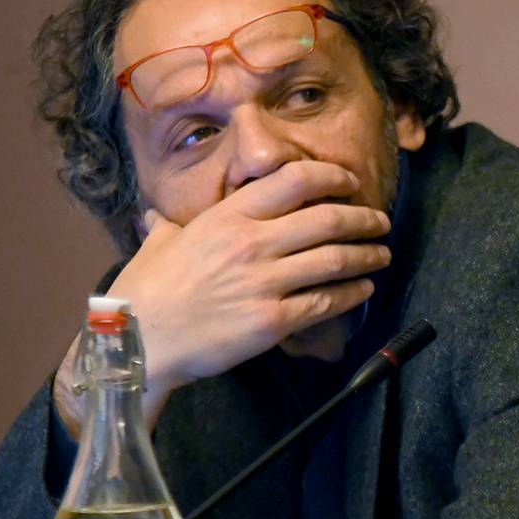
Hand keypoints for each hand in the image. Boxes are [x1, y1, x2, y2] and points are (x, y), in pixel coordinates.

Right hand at [55, 162, 391, 431]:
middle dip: (365, 219)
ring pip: (337, 260)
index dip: (333, 177)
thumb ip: (169, 226)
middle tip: (381, 222)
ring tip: (382, 254)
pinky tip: (365, 288)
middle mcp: (252, 243)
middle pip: (329, 219)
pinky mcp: (273, 320)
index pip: (295, 180)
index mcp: (228, 217)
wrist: (136, 341)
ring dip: (369, 255)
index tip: (352, 183)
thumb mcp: (158, 245)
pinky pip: (328, 301)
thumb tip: (157, 216)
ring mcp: (265, 282)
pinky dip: (355, 293)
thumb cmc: (145, 291)